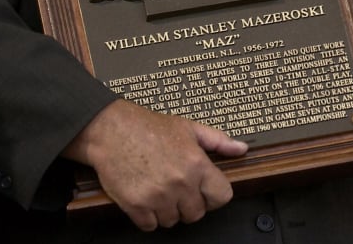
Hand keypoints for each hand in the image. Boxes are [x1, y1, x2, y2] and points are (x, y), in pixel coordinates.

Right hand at [63, 99, 247, 230]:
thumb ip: (217, 140)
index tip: (203, 188)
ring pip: (173, 221)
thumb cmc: (148, 126)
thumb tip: (241, 148)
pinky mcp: (137, 206)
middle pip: (197, 213)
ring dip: (167, 209)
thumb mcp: (187, 127)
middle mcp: (180, 183)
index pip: (222, 197)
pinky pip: (151, 226)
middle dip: (189, 202)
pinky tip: (145, 195)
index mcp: (196, 164)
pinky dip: (148, 215)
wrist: (111, 130)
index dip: (213, 194)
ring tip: (158, 187)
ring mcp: (158, 197)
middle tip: (176, 185)